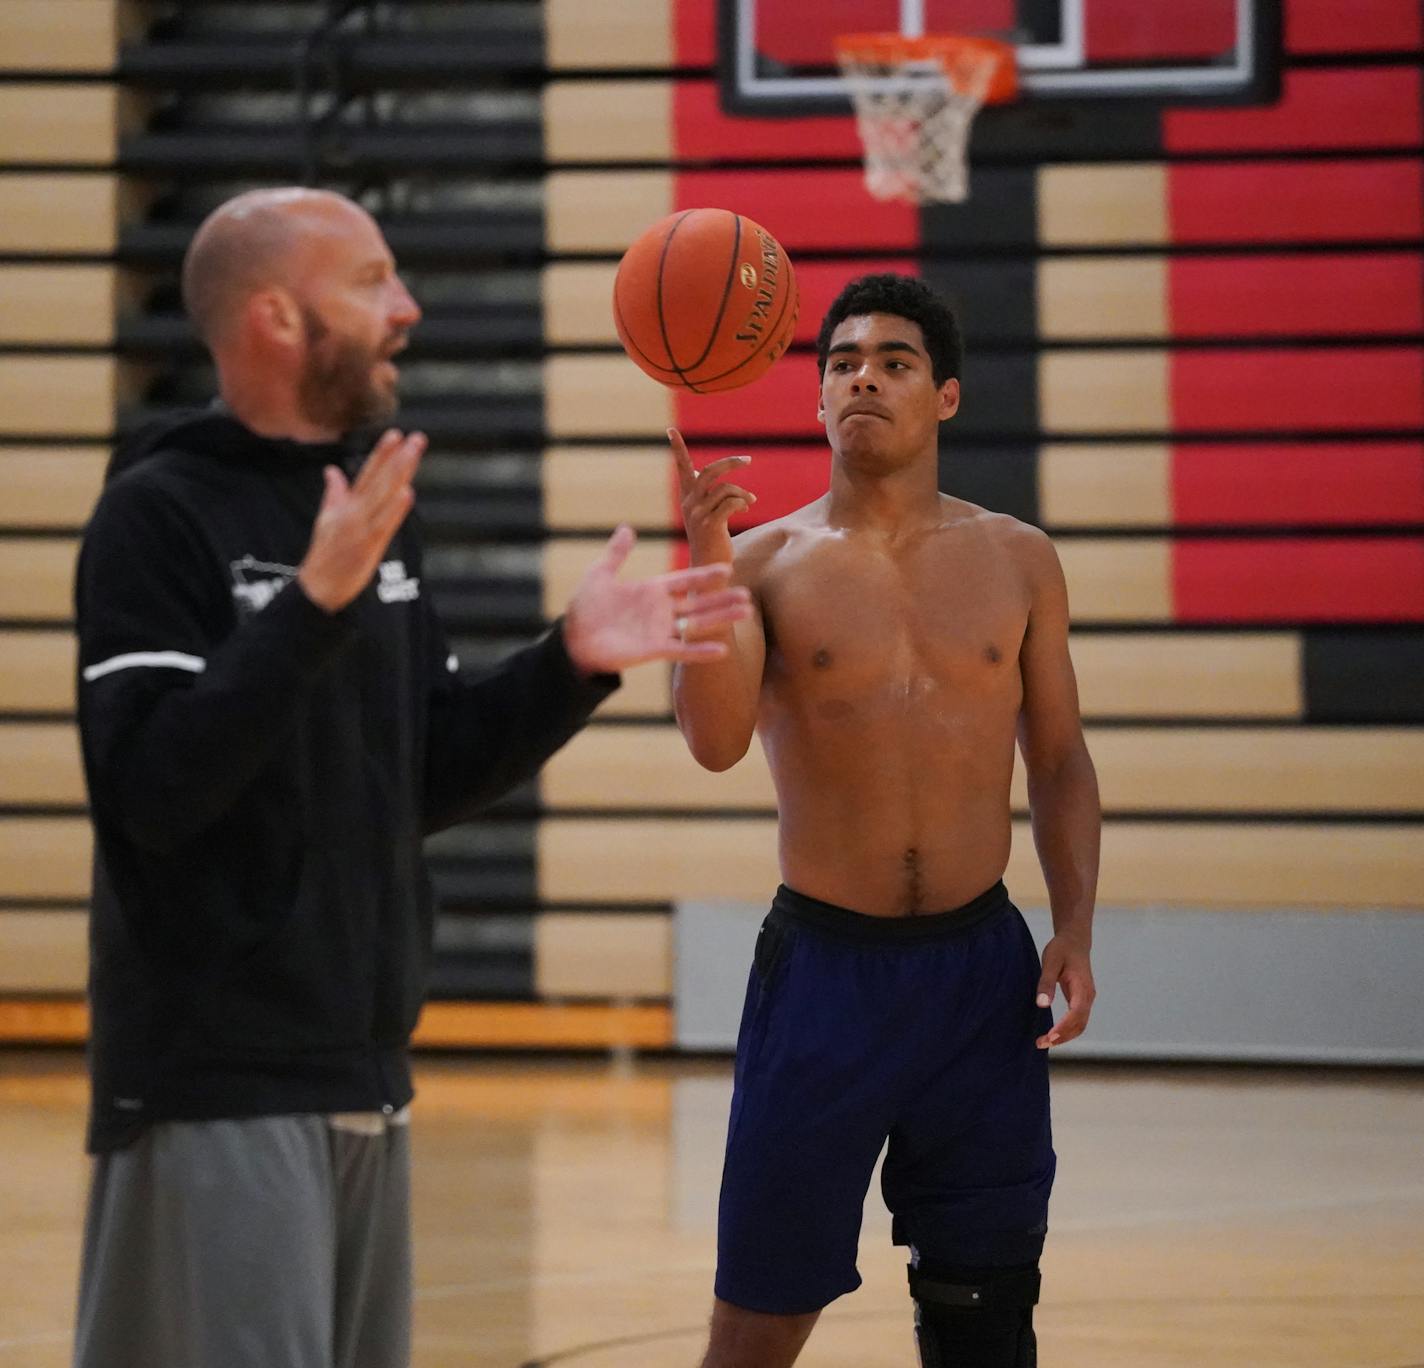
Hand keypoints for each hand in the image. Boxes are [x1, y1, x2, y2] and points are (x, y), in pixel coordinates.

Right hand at [297, 429, 426, 612]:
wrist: (317, 586)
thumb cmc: (325, 554)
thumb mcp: (326, 518)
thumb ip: (334, 493)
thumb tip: (331, 470)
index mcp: (347, 504)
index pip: (368, 473)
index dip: (382, 453)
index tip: (396, 434)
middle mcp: (355, 510)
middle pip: (380, 478)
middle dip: (398, 457)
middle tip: (418, 437)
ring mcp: (361, 526)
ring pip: (383, 494)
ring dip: (399, 472)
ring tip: (414, 453)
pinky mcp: (368, 544)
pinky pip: (384, 523)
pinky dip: (396, 508)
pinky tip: (408, 491)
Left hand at [563, 525, 752, 673]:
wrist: (574, 639)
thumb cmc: (586, 607)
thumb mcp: (600, 574)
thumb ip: (617, 553)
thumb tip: (627, 527)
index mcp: (652, 591)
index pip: (684, 580)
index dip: (704, 576)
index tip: (727, 569)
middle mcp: (661, 611)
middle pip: (698, 602)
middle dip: (722, 599)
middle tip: (747, 595)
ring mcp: (660, 630)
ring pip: (697, 624)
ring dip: (720, 619)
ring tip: (745, 613)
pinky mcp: (654, 650)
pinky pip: (682, 649)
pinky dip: (701, 650)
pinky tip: (721, 650)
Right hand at [670, 427, 755, 565]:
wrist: (708, 567)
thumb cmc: (711, 540)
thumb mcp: (708, 515)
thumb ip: (711, 498)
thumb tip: (725, 484)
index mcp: (687, 497)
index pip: (682, 468)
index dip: (677, 448)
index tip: (670, 430)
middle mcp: (690, 503)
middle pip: (711, 472)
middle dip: (731, 463)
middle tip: (748, 461)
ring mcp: (698, 514)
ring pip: (726, 489)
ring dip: (743, 494)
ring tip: (750, 501)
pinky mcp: (710, 524)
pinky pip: (731, 502)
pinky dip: (743, 502)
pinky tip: (747, 507)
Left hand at [1035, 933, 1094, 1048]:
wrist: (1074, 941)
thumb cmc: (1062, 949)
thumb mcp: (1050, 961)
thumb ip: (1046, 983)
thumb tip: (1042, 1005)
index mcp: (1082, 987)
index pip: (1077, 1012)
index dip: (1065, 1026)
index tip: (1051, 1036)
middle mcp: (1088, 996)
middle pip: (1080, 1024)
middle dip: (1063, 1037)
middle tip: (1042, 1043)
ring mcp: (1086, 999)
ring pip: (1080, 1025)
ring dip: (1064, 1036)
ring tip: (1044, 1042)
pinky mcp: (1081, 1000)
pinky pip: (1077, 1020)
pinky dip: (1066, 1030)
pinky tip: (1053, 1034)